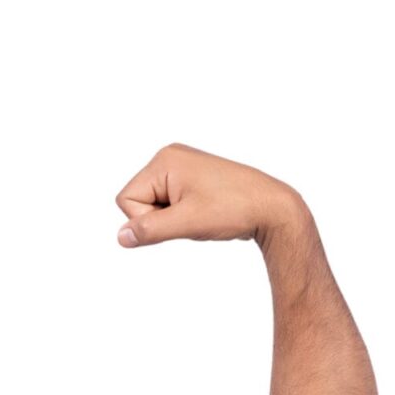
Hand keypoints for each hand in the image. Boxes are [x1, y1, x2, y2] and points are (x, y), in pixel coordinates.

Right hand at [115, 144, 308, 248]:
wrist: (274, 208)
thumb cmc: (234, 209)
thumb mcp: (186, 223)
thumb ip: (148, 230)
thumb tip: (121, 237)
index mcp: (165, 160)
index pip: (127, 199)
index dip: (147, 219)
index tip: (180, 218)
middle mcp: (170, 157)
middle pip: (138, 200)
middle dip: (161, 218)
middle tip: (194, 216)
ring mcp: (183, 166)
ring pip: (154, 204)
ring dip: (173, 218)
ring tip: (202, 214)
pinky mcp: (193, 177)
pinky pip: (170, 202)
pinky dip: (182, 214)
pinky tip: (204, 212)